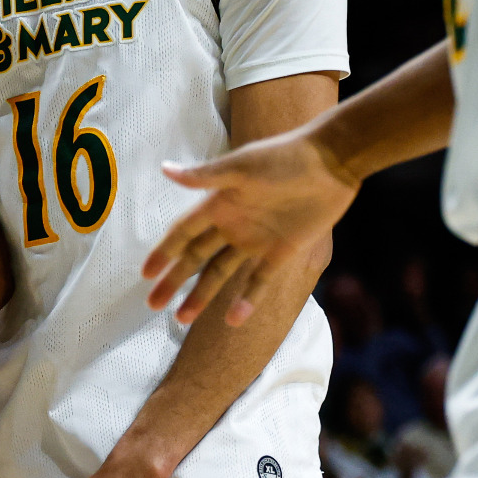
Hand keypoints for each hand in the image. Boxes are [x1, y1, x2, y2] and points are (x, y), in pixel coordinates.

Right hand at [143, 127, 358, 324]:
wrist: (331, 163)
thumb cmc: (284, 157)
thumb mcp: (242, 166)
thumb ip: (204, 176)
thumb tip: (164, 170)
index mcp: (218, 203)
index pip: (183, 233)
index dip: (164, 252)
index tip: (146, 273)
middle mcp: (232, 225)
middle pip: (196, 258)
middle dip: (174, 280)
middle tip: (152, 304)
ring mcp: (256, 241)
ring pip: (220, 274)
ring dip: (201, 295)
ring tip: (182, 318)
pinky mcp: (282, 253)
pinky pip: (259, 281)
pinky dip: (247, 300)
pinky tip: (233, 319)